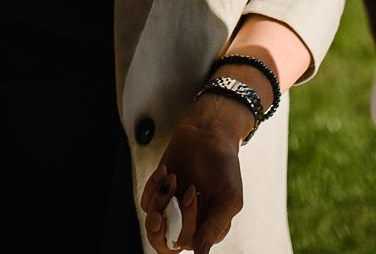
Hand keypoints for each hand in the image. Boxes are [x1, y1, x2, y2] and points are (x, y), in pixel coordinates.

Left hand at [141, 99, 247, 253]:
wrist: (208, 132)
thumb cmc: (224, 164)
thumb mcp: (229, 196)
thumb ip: (215, 227)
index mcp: (209, 227)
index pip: (188, 242)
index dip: (186, 222)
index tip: (193, 192)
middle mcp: (190, 222)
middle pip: (164, 245)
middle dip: (158, 230)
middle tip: (162, 209)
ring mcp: (172, 208)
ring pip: (153, 225)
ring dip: (158, 201)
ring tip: (170, 178)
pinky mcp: (159, 193)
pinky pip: (146, 203)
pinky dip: (153, 186)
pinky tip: (166, 171)